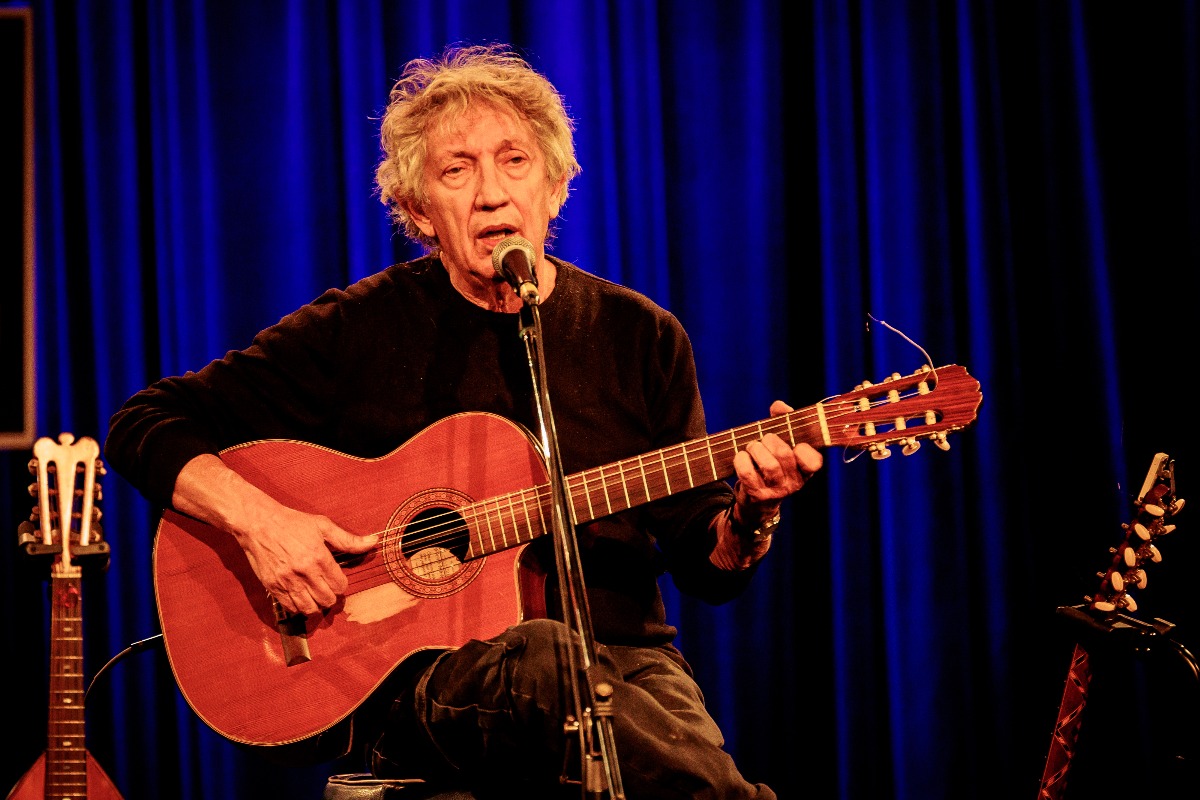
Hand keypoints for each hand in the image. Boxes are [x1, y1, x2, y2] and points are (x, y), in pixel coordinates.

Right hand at [236, 503, 376, 615]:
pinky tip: (301, 596)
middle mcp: (303, 572)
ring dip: (316, 605)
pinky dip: (299, 607)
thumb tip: (373, 542)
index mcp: (318, 557)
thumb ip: (348, 539)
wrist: (258, 523)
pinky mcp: (273, 586)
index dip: (342, 584)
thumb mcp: (323, 526)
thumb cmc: (292, 522)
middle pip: (327, 600)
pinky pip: (290, 608)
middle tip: (328, 588)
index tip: (337, 579)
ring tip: (315, 595)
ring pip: (309, 609)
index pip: (340, 585)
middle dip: (331, 596)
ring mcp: (286, 581)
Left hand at [730, 399, 823, 526]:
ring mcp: (776, 491)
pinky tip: (742, 457)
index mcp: (805, 470)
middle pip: (783, 454)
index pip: (813, 461)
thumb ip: (784, 421)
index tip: (794, 444)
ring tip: (752, 447)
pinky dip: (741, 460)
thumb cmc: (772, 464)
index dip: (803, 449)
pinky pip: (747, 472)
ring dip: (755, 448)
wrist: (757, 500)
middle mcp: (794, 483)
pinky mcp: (757, 495)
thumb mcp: (782, 443)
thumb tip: (780, 406)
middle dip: (769, 440)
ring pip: (768, 465)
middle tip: (763, 440)